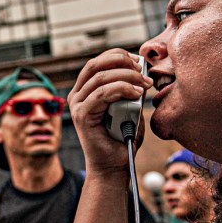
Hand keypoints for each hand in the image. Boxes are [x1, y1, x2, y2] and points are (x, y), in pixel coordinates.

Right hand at [68, 49, 150, 173]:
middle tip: (141, 70)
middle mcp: (77, 96)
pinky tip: (136, 93)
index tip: (138, 62)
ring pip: (100, 78)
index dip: (117, 56)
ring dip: (126, 76)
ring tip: (144, 84)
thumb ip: (131, 91)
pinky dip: (121, 89)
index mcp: (85, 91)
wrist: (114, 167)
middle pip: (95, 65)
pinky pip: (101, 94)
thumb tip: (142, 73)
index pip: (97, 63)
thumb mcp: (130, 108)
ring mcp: (77, 105)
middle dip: (120, 62)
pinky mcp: (82, 116)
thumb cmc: (122, 139)